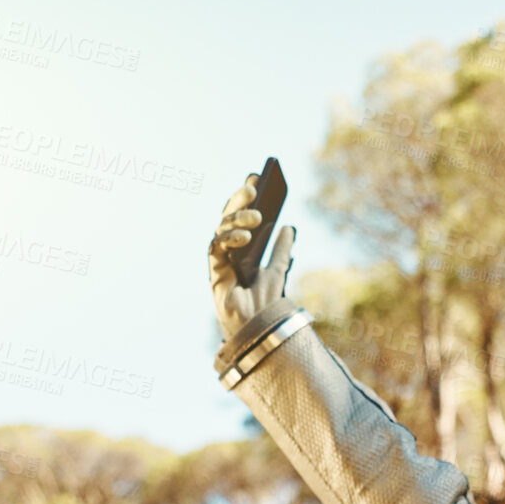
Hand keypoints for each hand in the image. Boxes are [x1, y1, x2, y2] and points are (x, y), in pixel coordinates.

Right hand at [208, 172, 296, 338]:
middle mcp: (227, 252)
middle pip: (227, 217)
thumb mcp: (278, 270)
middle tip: (253, 186)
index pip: (240, 214)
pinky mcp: (215, 273)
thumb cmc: (264, 302)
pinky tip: (245, 237)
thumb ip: (281, 250)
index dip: (245, 195)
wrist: (260, 327)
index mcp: (240, 248)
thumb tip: (289, 226)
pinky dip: (229, 240)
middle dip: (239, 200)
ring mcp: (219, 261)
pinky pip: (216, 249)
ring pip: (221, 229)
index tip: (257, 176)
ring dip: (237, 219)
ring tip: (258, 217)